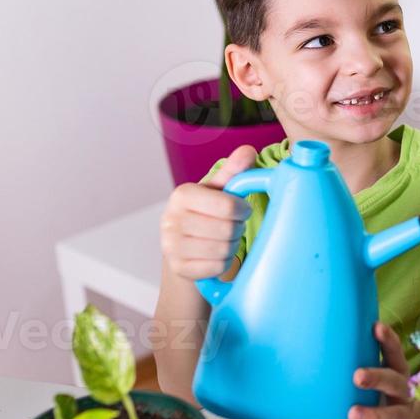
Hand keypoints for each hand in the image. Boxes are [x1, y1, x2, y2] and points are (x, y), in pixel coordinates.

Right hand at [159, 145, 256, 279]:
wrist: (183, 249)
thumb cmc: (205, 215)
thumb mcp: (218, 190)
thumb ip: (234, 170)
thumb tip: (248, 151)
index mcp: (182, 194)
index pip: (228, 206)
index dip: (242, 210)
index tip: (240, 211)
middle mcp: (171, 219)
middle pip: (227, 230)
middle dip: (236, 230)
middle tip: (230, 228)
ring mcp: (171, 246)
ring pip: (223, 250)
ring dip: (231, 247)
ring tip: (223, 240)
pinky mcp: (177, 268)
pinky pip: (216, 267)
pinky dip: (222, 263)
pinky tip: (215, 256)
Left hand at [349, 322, 419, 418]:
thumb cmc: (387, 394)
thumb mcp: (382, 376)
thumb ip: (363, 358)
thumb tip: (328, 336)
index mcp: (397, 376)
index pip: (394, 355)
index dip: (388, 341)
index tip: (376, 326)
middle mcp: (402, 394)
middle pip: (394, 383)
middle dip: (376, 377)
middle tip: (356, 375)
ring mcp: (401, 418)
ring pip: (391, 416)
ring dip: (373, 415)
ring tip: (352, 414)